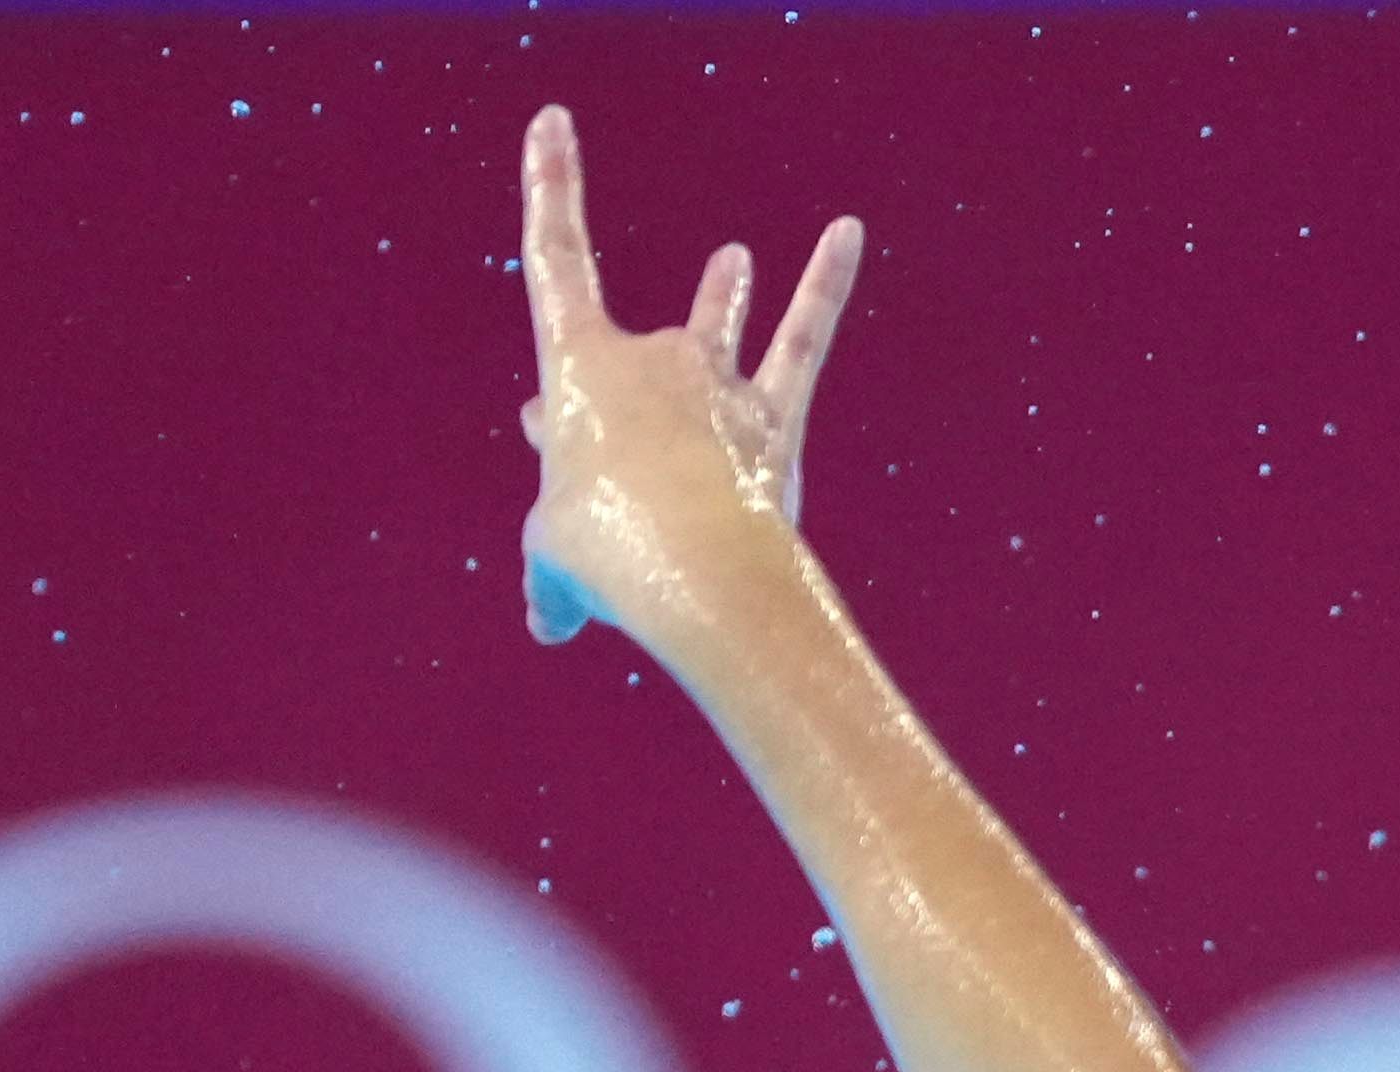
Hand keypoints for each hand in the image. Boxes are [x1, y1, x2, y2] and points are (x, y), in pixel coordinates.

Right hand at [514, 105, 861, 656]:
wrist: (700, 577)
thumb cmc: (614, 562)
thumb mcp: (556, 569)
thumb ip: (553, 581)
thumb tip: (550, 622)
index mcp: (580, 370)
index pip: (554, 259)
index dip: (552, 186)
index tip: (554, 122)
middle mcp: (650, 358)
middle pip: (627, 361)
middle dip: (608, 415)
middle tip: (580, 451)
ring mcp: (717, 384)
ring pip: (717, 327)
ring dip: (722, 297)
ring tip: (735, 263)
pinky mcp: (775, 417)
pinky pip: (804, 336)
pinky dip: (827, 283)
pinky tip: (849, 231)